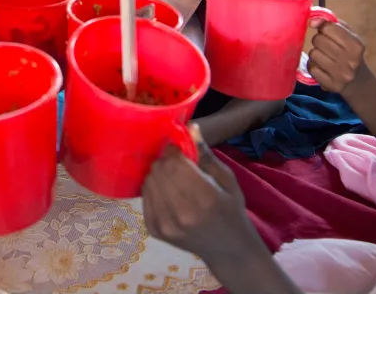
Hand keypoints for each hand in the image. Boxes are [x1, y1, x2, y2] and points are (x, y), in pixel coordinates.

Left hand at [142, 135, 261, 263]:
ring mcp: (165, 225)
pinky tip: (166, 189)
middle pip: (159, 171)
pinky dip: (153, 187)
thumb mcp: (227, 180)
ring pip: (149, 182)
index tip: (180, 148)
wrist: (227, 249)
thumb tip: (190, 126)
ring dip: (158, 173)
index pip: (175, 164)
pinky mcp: (154, 230)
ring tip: (173, 176)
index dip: (174, 151)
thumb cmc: (231, 210)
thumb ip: (205, 154)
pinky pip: (144, 196)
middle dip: (166, 160)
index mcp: (205, 199)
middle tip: (176, 161)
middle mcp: (182, 214)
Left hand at [306, 21, 368, 94]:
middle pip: (318, 40)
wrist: (358, 81)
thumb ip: (331, 23)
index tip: (325, 32)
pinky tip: (321, 67)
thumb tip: (312, 20)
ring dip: (315, 53)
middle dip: (318, 40)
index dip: (323, 28)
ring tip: (324, 56)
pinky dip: (313, 66)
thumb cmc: (349, 52)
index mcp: (356, 45)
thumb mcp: (348, 35)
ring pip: (313, 54)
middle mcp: (351, 60)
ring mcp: (341, 74)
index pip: (328, 27)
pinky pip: (311, 68)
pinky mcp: (331, 85)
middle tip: (325, 46)